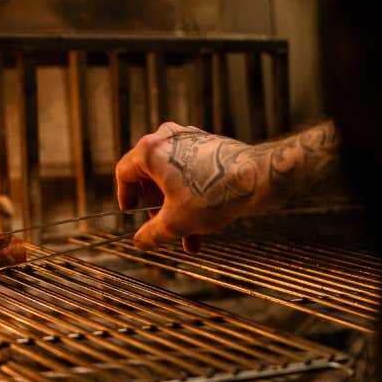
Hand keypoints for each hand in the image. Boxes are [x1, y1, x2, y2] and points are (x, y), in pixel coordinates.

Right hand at [115, 123, 261, 252]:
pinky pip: (190, 172)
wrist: (257, 178)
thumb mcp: (175, 222)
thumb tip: (140, 242)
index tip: (131, 213)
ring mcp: (189, 139)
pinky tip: (207, 221)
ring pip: (173, 179)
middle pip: (150, 178)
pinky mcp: (208, 144)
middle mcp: (168, 138)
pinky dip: (192, 196)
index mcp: (151, 150)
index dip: (125, 197)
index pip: (124, 174)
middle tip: (167, 231)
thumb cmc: (213, 194)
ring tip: (192, 238)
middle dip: (159, 210)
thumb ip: (151, 234)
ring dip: (178, 209)